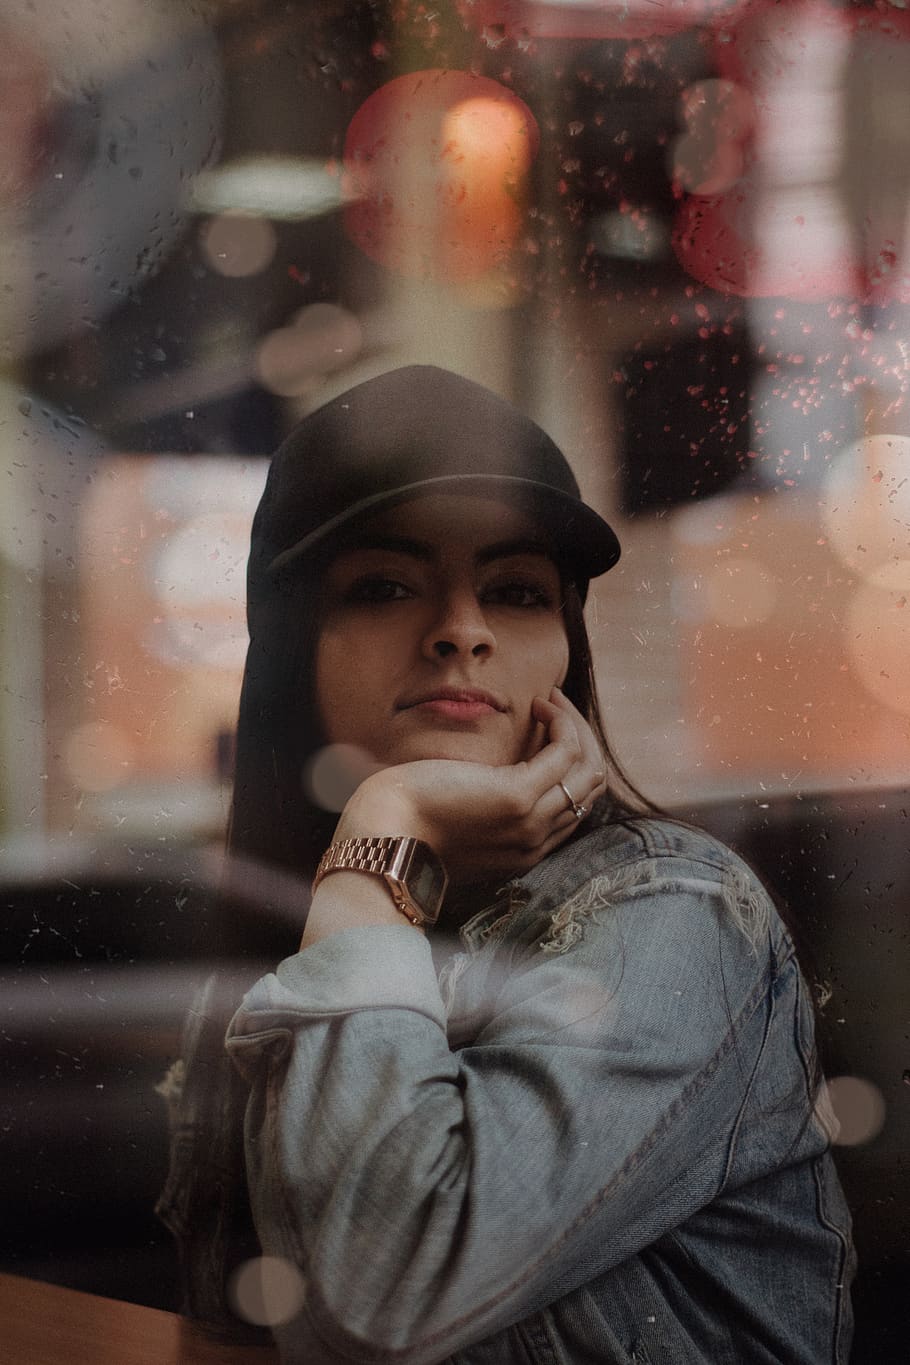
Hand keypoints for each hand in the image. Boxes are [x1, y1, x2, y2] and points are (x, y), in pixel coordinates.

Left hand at [331, 688, 606, 883]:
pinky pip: (567, 752)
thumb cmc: (407, 819)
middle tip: (554, 707)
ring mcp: (531, 821)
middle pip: (589, 786)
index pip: (575, 804)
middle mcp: (536, 842)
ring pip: (588, 768)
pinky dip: (562, 722)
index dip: (571, 762)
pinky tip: (540, 704)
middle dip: (580, 739)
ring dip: (574, 725)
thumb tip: (491, 769)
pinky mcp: (519, 796)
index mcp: (524, 851)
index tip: (548, 728)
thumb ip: (485, 804)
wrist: (383, 835)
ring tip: (549, 700)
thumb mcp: (458, 817)